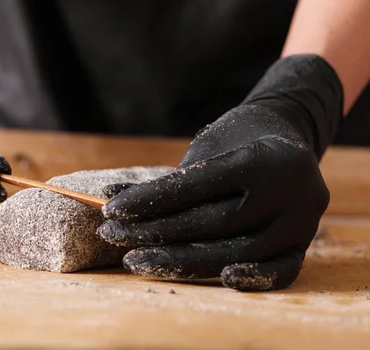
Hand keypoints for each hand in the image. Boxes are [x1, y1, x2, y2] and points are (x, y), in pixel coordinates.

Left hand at [98, 55, 342, 290]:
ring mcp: (301, 221)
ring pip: (237, 251)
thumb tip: (110, 198)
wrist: (289, 136)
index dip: (151, 199)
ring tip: (135, 261)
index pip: (197, 185)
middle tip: (112, 235)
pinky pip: (280, 271)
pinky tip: (216, 278)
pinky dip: (249, 279)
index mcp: (263, 157)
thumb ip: (172, 179)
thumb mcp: (209, 146)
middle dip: (155, 232)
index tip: (112, 209)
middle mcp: (288, 191)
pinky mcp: (305, 244)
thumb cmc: (236, 139)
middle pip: (212, 223)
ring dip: (180, 261)